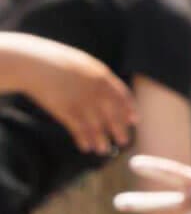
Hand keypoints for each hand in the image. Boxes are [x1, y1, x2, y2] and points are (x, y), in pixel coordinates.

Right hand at [2, 33, 134, 155]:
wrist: (34, 64)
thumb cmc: (58, 63)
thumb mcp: (83, 65)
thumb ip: (98, 78)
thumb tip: (110, 93)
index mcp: (102, 77)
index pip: (122, 97)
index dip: (129, 110)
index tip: (133, 121)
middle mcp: (96, 91)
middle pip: (114, 115)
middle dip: (120, 130)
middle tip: (124, 141)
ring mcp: (82, 101)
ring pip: (97, 126)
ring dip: (101, 140)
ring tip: (103, 150)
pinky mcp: (66, 110)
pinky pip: (79, 129)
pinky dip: (84, 140)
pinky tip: (86, 147)